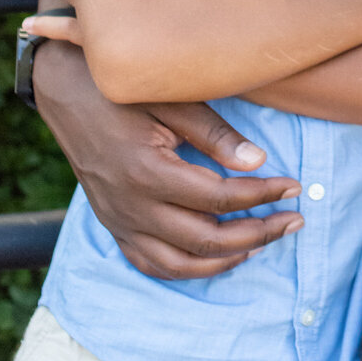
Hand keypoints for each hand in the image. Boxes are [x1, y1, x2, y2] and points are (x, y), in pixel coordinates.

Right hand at [31, 41, 303, 280]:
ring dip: (228, 259)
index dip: (263, 195)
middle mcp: (132, 207)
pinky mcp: (114, 226)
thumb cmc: (123, 91)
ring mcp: (120, 222)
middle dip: (258, 232)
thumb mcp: (173, 100)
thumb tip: (259, 162)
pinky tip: (220, 257)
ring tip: (265, 240)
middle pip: (206, 239)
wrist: (66, 93)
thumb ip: (214, 134)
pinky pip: (152, 264)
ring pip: (180, 263)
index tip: (295, 187)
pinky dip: (189, 269)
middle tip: (294, 219)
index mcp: (147, 172)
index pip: (219, 199)